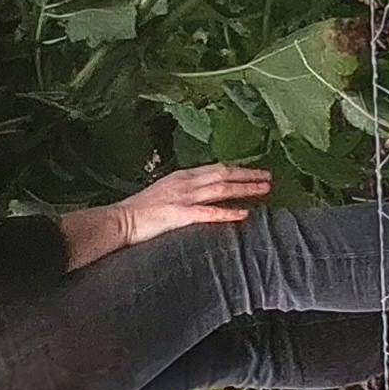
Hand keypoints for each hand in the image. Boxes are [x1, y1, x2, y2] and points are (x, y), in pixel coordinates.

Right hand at [59, 163, 273, 269]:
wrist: (119, 221)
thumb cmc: (138, 212)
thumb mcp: (164, 194)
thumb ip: (183, 192)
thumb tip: (200, 196)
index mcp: (181, 176)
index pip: (215, 169)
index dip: (237, 169)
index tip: (254, 170)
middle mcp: (185, 182)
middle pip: (223, 174)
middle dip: (248, 175)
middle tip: (269, 176)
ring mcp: (183, 197)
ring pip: (221, 189)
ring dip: (245, 189)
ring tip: (265, 189)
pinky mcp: (180, 214)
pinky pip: (209, 213)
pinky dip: (228, 212)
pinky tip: (244, 214)